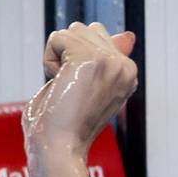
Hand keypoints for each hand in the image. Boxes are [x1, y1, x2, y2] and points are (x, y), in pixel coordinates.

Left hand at [24, 22, 137, 166]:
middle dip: (69, 52)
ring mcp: (111, 61)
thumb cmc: (67, 123)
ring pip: (72, 31)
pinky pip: (58, 38)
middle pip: (87, 29)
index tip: (80, 91)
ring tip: (65, 86)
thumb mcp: (91, 85)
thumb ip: (107, 58)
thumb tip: (129, 35)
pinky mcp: (91, 58)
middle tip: (70, 88)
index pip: (100, 39)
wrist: (59, 146)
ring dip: (58, 55)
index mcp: (128, 75)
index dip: (78, 60)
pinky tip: (58, 84)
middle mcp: (126, 67)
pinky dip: (48, 59)